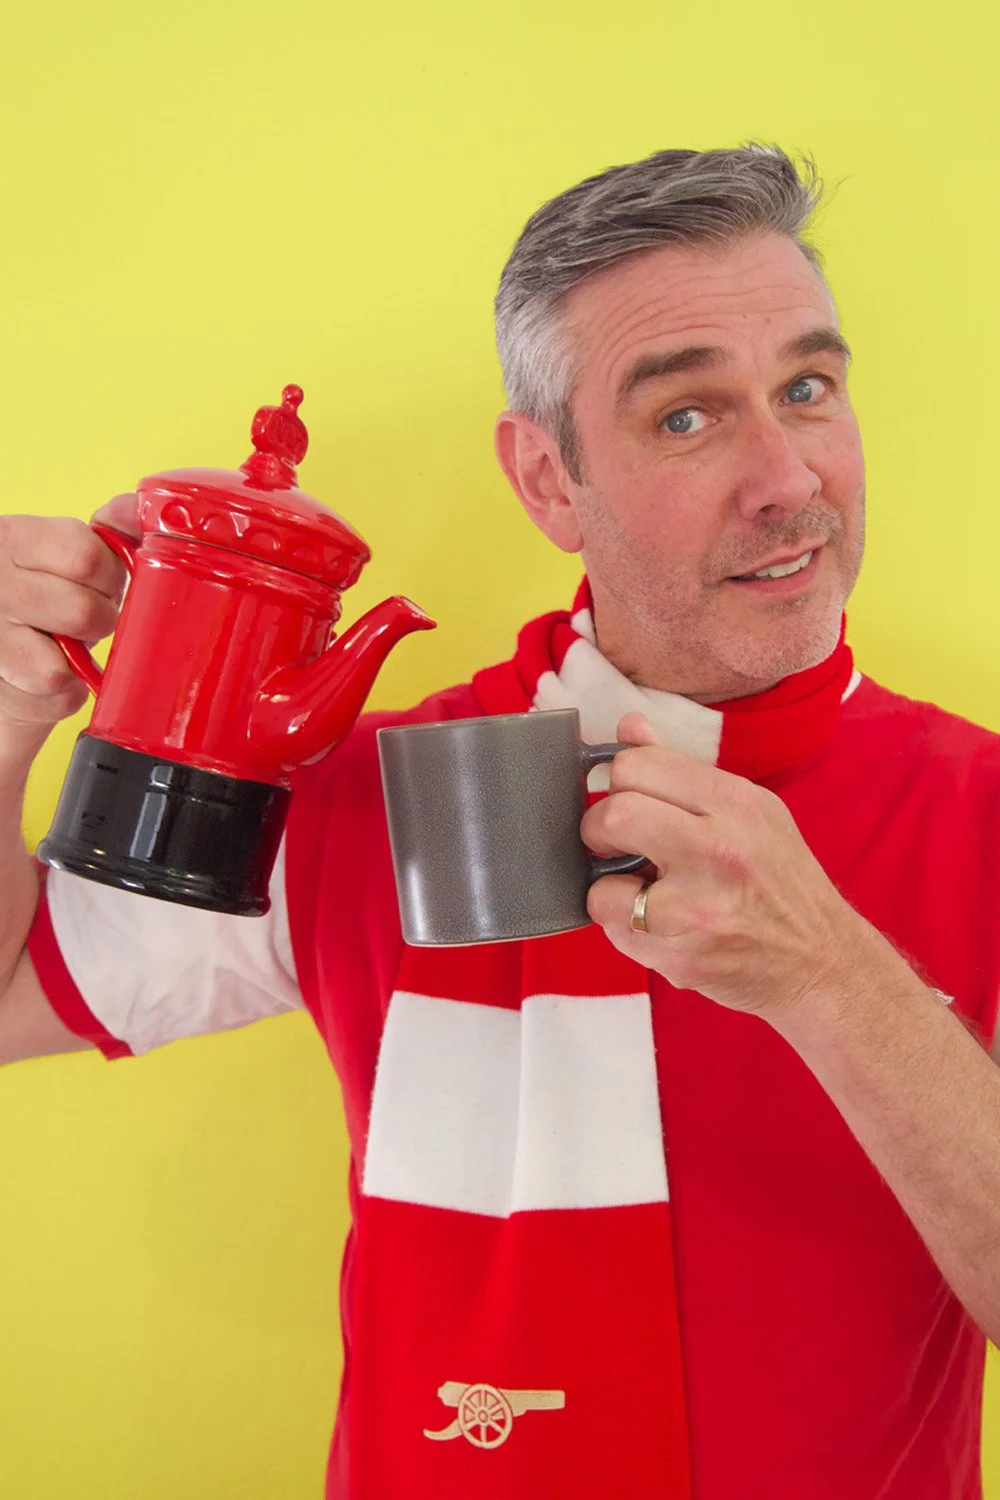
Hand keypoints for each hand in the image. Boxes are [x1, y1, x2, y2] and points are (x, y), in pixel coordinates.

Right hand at [0, 494, 138, 731]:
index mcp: (13, 539)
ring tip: (64, 645)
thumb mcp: (70, 554)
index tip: (101, 582)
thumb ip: (111, 529)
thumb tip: (144, 508)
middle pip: (83, 612)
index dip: (110, 577)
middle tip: (85, 618)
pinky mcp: (1, 687)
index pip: (85, 557)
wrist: (6, 659)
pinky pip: (58, 696)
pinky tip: (49, 676)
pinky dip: (67, 694)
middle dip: (99, 620)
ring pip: (64, 661)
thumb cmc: (46, 599)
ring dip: (79, 659)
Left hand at [582, 712, 866, 1020]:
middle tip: (617, 845)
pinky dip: (624, 926)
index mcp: (735, 803)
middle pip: (613, 815)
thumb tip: (628, 728)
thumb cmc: (779, 880)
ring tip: (639, 889)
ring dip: (608, 888)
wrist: (820, 960)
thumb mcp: (749, 812)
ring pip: (601, 885)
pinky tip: (656, 923)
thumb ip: (682, 772)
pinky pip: (615, 932)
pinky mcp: (682, 956)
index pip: (636, 764)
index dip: (619, 782)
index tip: (628, 799)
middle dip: (600, 830)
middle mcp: (718, 851)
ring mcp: (698, 909)